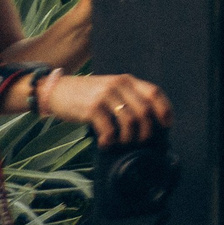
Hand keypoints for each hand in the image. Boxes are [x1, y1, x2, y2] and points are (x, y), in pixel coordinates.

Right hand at [46, 72, 170, 144]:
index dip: (164, 110)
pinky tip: (105, 144)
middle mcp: (119, 85)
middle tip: (140, 141)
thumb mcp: (111, 88)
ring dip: (129, 138)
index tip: (167, 125)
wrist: (57, 90)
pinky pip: (108, 129)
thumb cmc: (88, 94)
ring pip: (130, 121)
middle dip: (147, 130)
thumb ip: (128, 97)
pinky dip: (110, 141)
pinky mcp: (91, 109)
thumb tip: (149, 121)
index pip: (154, 93)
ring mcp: (105, 96)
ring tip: (122, 144)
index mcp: (127, 80)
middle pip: (145, 111)